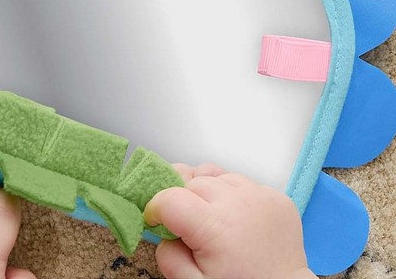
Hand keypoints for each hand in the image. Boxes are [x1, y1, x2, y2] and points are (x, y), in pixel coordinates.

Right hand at [144, 163, 315, 278]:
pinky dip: (233, 193)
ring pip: (217, 175)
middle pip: (192, 181)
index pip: (170, 198)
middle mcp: (237, 202)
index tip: (155, 219)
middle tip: (186, 222)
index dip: (156, 207)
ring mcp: (259, 196)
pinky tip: (236, 216)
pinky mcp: (276, 196)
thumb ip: (168, 255)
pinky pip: (243, 181)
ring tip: (212, 214)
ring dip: (208, 190)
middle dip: (182, 198)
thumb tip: (163, 231)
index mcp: (214, 226)